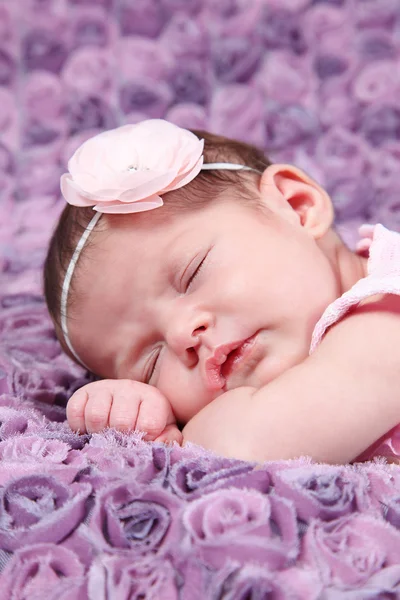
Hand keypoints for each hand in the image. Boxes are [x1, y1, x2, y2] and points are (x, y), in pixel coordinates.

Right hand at [67, 379, 181, 443]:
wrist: (127, 405)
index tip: (143, 442)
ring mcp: (105, 388)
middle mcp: (130, 388)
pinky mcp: (83, 392)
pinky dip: (79, 427)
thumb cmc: (148, 424)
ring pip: (96, 416)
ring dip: (98, 434)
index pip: (149, 424)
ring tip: (106, 436)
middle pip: (120, 422)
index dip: (145, 440)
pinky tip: (90, 430)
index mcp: (153, 398)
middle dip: (120, 439)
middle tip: (121, 442)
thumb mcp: (166, 431)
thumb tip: (157, 444)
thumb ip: (170, 440)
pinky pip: (75, 411)